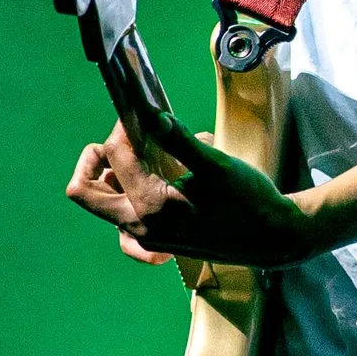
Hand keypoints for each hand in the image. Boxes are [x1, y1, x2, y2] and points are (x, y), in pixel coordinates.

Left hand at [65, 120, 313, 269]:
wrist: (272, 238)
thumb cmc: (249, 201)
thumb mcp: (217, 166)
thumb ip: (179, 140)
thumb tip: (152, 114)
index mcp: (150, 205)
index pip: (115, 155)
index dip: (124, 126)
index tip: (144, 112)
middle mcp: (139, 226)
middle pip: (84, 190)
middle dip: (95, 157)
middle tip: (124, 138)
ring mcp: (145, 238)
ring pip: (102, 205)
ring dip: (112, 177)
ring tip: (143, 157)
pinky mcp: (155, 243)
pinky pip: (123, 225)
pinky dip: (127, 202)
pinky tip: (150, 188)